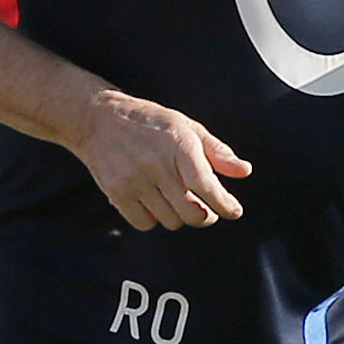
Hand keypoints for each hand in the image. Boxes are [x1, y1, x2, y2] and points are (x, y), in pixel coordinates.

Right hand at [71, 88, 249, 229]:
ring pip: (170, 220)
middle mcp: (156, 164)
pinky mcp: (116, 192)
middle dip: (205, 216)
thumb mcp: (187, 127)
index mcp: (178, 145)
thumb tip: (245, 171)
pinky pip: (144, 223)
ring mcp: (134, 180)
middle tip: (206, 211)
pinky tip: (154, 204)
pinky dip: (154, 220)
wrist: (99, 119)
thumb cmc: (151, 123)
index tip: (234, 211)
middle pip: (192, 212)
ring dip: (179, 217)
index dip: (224, 204)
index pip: (206, 186)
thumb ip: (217, 151)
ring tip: (176, 200)